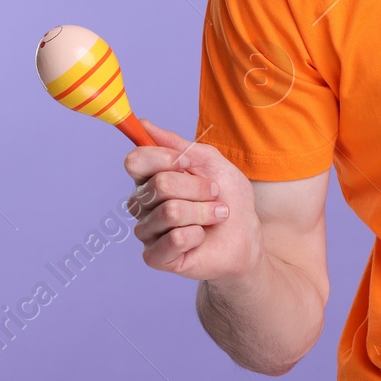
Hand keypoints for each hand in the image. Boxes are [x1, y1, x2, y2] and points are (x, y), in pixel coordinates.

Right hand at [124, 119, 260, 282]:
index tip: (189, 162)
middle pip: (159, 184)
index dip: (164, 158)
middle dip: (198, 187)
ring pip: (170, 211)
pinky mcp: (155, 257)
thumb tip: (143, 124)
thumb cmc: (228, 197)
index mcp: (150, 178)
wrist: (245, 235)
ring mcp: (147, 231)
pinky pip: (174, 239)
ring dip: (204, 212)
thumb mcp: (209, 162)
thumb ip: (176, 144)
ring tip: (216, 215)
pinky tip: (201, 237)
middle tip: (214, 194)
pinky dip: (197, 234)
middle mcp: (142, 204)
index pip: (135, 161)